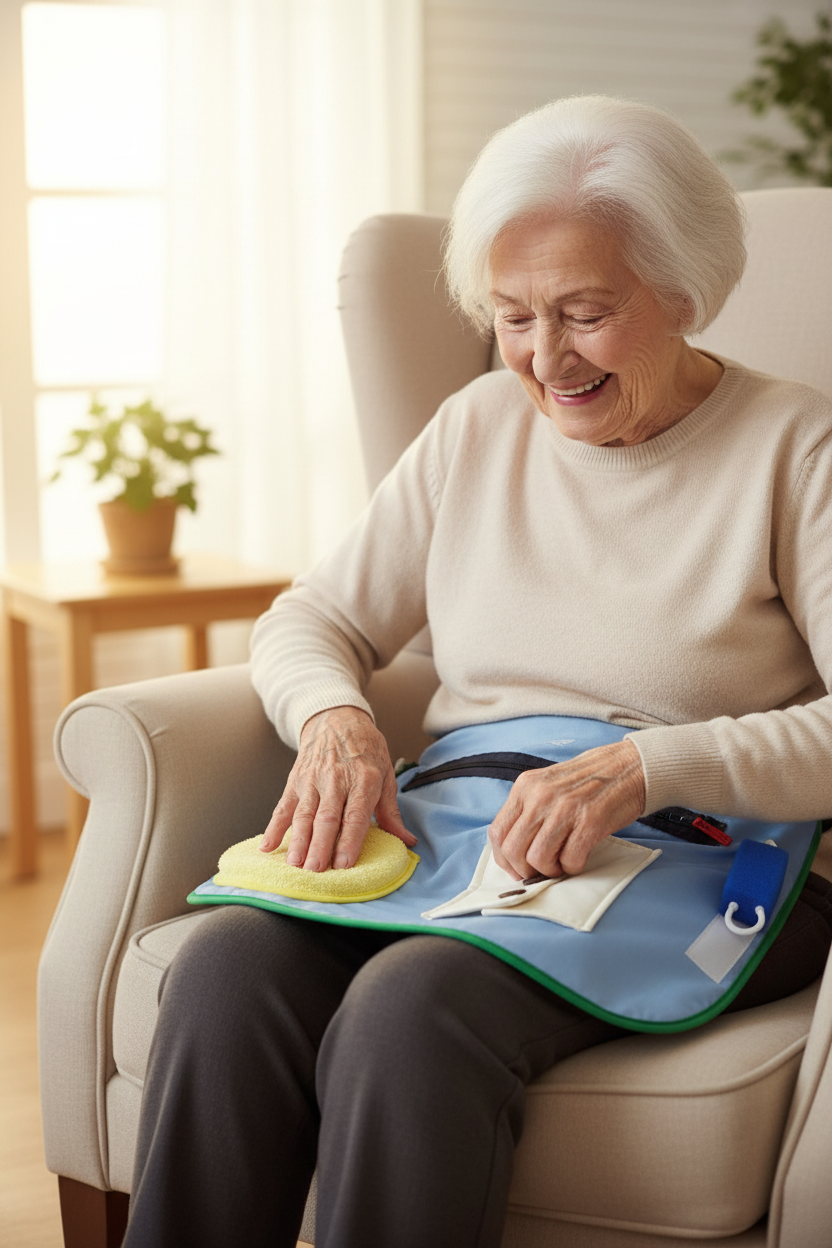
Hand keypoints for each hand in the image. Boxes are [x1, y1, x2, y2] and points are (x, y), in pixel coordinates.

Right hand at [259, 706, 416, 871]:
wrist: (336, 718)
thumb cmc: (365, 749)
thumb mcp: (385, 774)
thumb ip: (391, 811)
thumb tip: (407, 841)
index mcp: (363, 779)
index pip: (355, 814)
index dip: (349, 840)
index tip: (344, 864)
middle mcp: (336, 779)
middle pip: (327, 817)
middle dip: (320, 845)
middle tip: (316, 870)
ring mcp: (312, 780)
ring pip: (304, 814)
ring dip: (298, 840)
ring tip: (294, 864)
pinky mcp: (295, 781)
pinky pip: (283, 807)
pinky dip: (273, 827)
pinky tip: (267, 847)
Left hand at [488, 738, 644, 879]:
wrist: (627, 767)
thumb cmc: (587, 782)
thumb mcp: (546, 786)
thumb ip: (528, 811)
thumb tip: (512, 852)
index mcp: (525, 786)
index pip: (497, 832)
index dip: (503, 859)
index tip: (516, 868)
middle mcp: (540, 796)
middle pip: (513, 850)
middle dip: (524, 871)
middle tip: (539, 872)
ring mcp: (565, 808)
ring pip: (538, 859)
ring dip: (549, 871)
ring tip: (560, 864)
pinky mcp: (590, 822)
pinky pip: (569, 860)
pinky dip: (572, 868)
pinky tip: (577, 858)